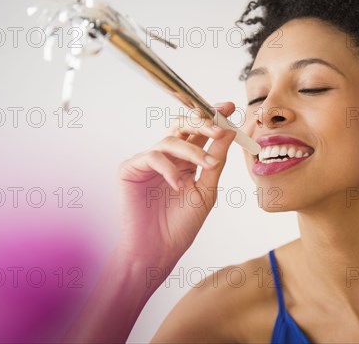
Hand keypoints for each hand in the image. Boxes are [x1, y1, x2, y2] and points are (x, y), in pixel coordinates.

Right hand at [116, 102, 236, 268]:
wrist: (158, 251)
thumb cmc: (180, 225)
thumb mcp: (206, 190)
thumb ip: (215, 160)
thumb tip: (229, 130)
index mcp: (185, 161)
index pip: (198, 132)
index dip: (212, 117)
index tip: (229, 107)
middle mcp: (166, 158)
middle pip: (182, 127)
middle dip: (202, 122)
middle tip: (219, 126)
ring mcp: (147, 162)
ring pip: (170, 140)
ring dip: (192, 149)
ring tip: (207, 164)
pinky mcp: (130, 169)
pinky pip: (152, 156)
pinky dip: (168, 167)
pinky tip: (178, 184)